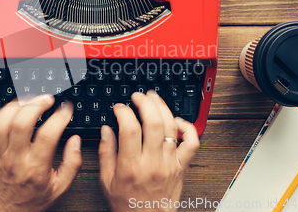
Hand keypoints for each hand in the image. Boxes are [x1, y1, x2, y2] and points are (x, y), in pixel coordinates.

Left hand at [0, 95, 81, 211]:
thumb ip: (72, 163)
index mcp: (36, 167)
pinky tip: (5, 113)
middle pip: (21, 123)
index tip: (66, 109)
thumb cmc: (32, 199)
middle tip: (46, 99)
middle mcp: (15, 158)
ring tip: (28, 101)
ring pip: (1, 122)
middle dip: (35, 105)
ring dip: (15, 106)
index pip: (48, 135)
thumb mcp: (61, 187)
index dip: (59, 117)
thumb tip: (75, 140)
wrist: (3, 211)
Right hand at [99, 90, 199, 211]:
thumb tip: (106, 129)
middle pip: (154, 122)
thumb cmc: (127, 203)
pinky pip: (192, 143)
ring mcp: (169, 163)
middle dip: (145, 103)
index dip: (123, 111)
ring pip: (171, 127)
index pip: (129, 128)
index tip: (119, 107)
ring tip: (154, 99)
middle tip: (138, 96)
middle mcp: (152, 162)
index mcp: (130, 165)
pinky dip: (187, 128)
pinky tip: (176, 121)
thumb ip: (105, 152)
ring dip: (163, 108)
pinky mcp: (181, 166)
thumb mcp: (107, 179)